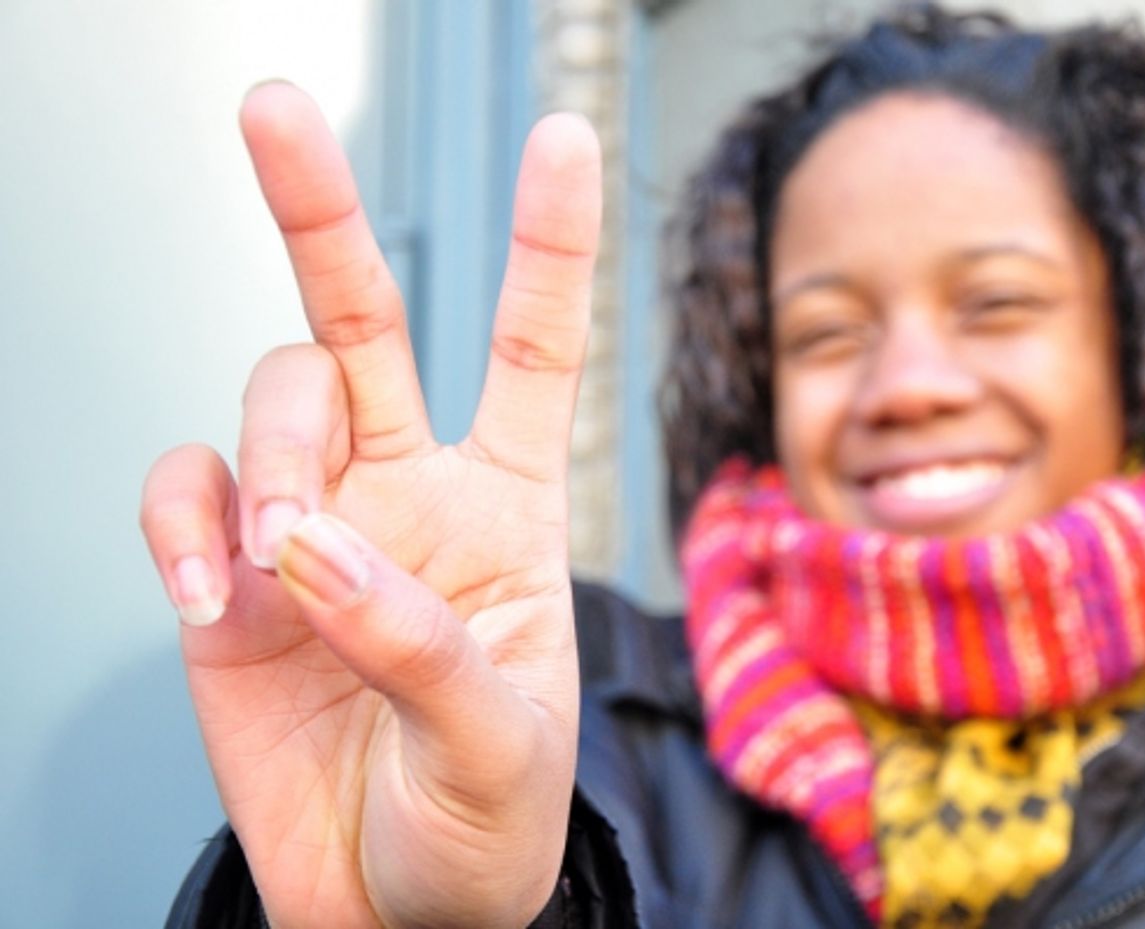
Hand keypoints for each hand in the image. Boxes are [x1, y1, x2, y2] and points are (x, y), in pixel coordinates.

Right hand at [140, 82, 599, 928]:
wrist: (398, 911)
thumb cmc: (483, 823)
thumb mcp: (500, 744)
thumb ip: (417, 641)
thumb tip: (311, 544)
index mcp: (509, 507)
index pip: (534, 351)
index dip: (548, 243)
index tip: (558, 137)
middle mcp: (408, 490)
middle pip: (363, 318)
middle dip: (319, 212)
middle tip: (276, 110)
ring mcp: (311, 527)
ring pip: (268, 401)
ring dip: (269, 455)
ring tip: (283, 557)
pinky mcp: (230, 581)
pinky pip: (183, 494)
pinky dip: (182, 527)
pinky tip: (214, 595)